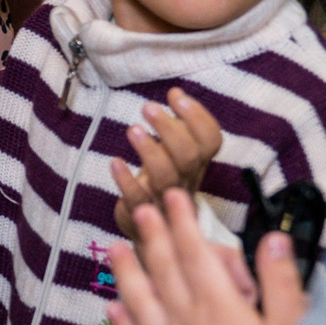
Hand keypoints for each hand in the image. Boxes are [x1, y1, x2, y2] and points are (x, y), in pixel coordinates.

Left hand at [109, 90, 223, 238]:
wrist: (157, 232)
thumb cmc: (164, 180)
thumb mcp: (176, 154)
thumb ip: (179, 126)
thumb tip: (176, 92)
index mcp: (197, 163)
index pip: (211, 140)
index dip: (198, 117)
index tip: (175, 95)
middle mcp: (186, 179)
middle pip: (188, 156)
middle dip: (170, 129)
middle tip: (149, 107)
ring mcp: (164, 197)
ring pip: (164, 176)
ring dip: (149, 151)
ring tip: (133, 129)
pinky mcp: (140, 212)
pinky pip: (136, 197)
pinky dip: (125, 180)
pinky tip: (115, 162)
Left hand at [110, 187, 304, 324]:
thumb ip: (282, 282)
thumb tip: (273, 239)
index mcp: (220, 308)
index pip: (196, 254)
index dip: (182, 223)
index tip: (172, 198)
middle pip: (165, 272)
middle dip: (153, 237)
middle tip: (139, 209)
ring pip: (141, 303)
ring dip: (127, 273)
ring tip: (114, 249)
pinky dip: (122, 324)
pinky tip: (113, 309)